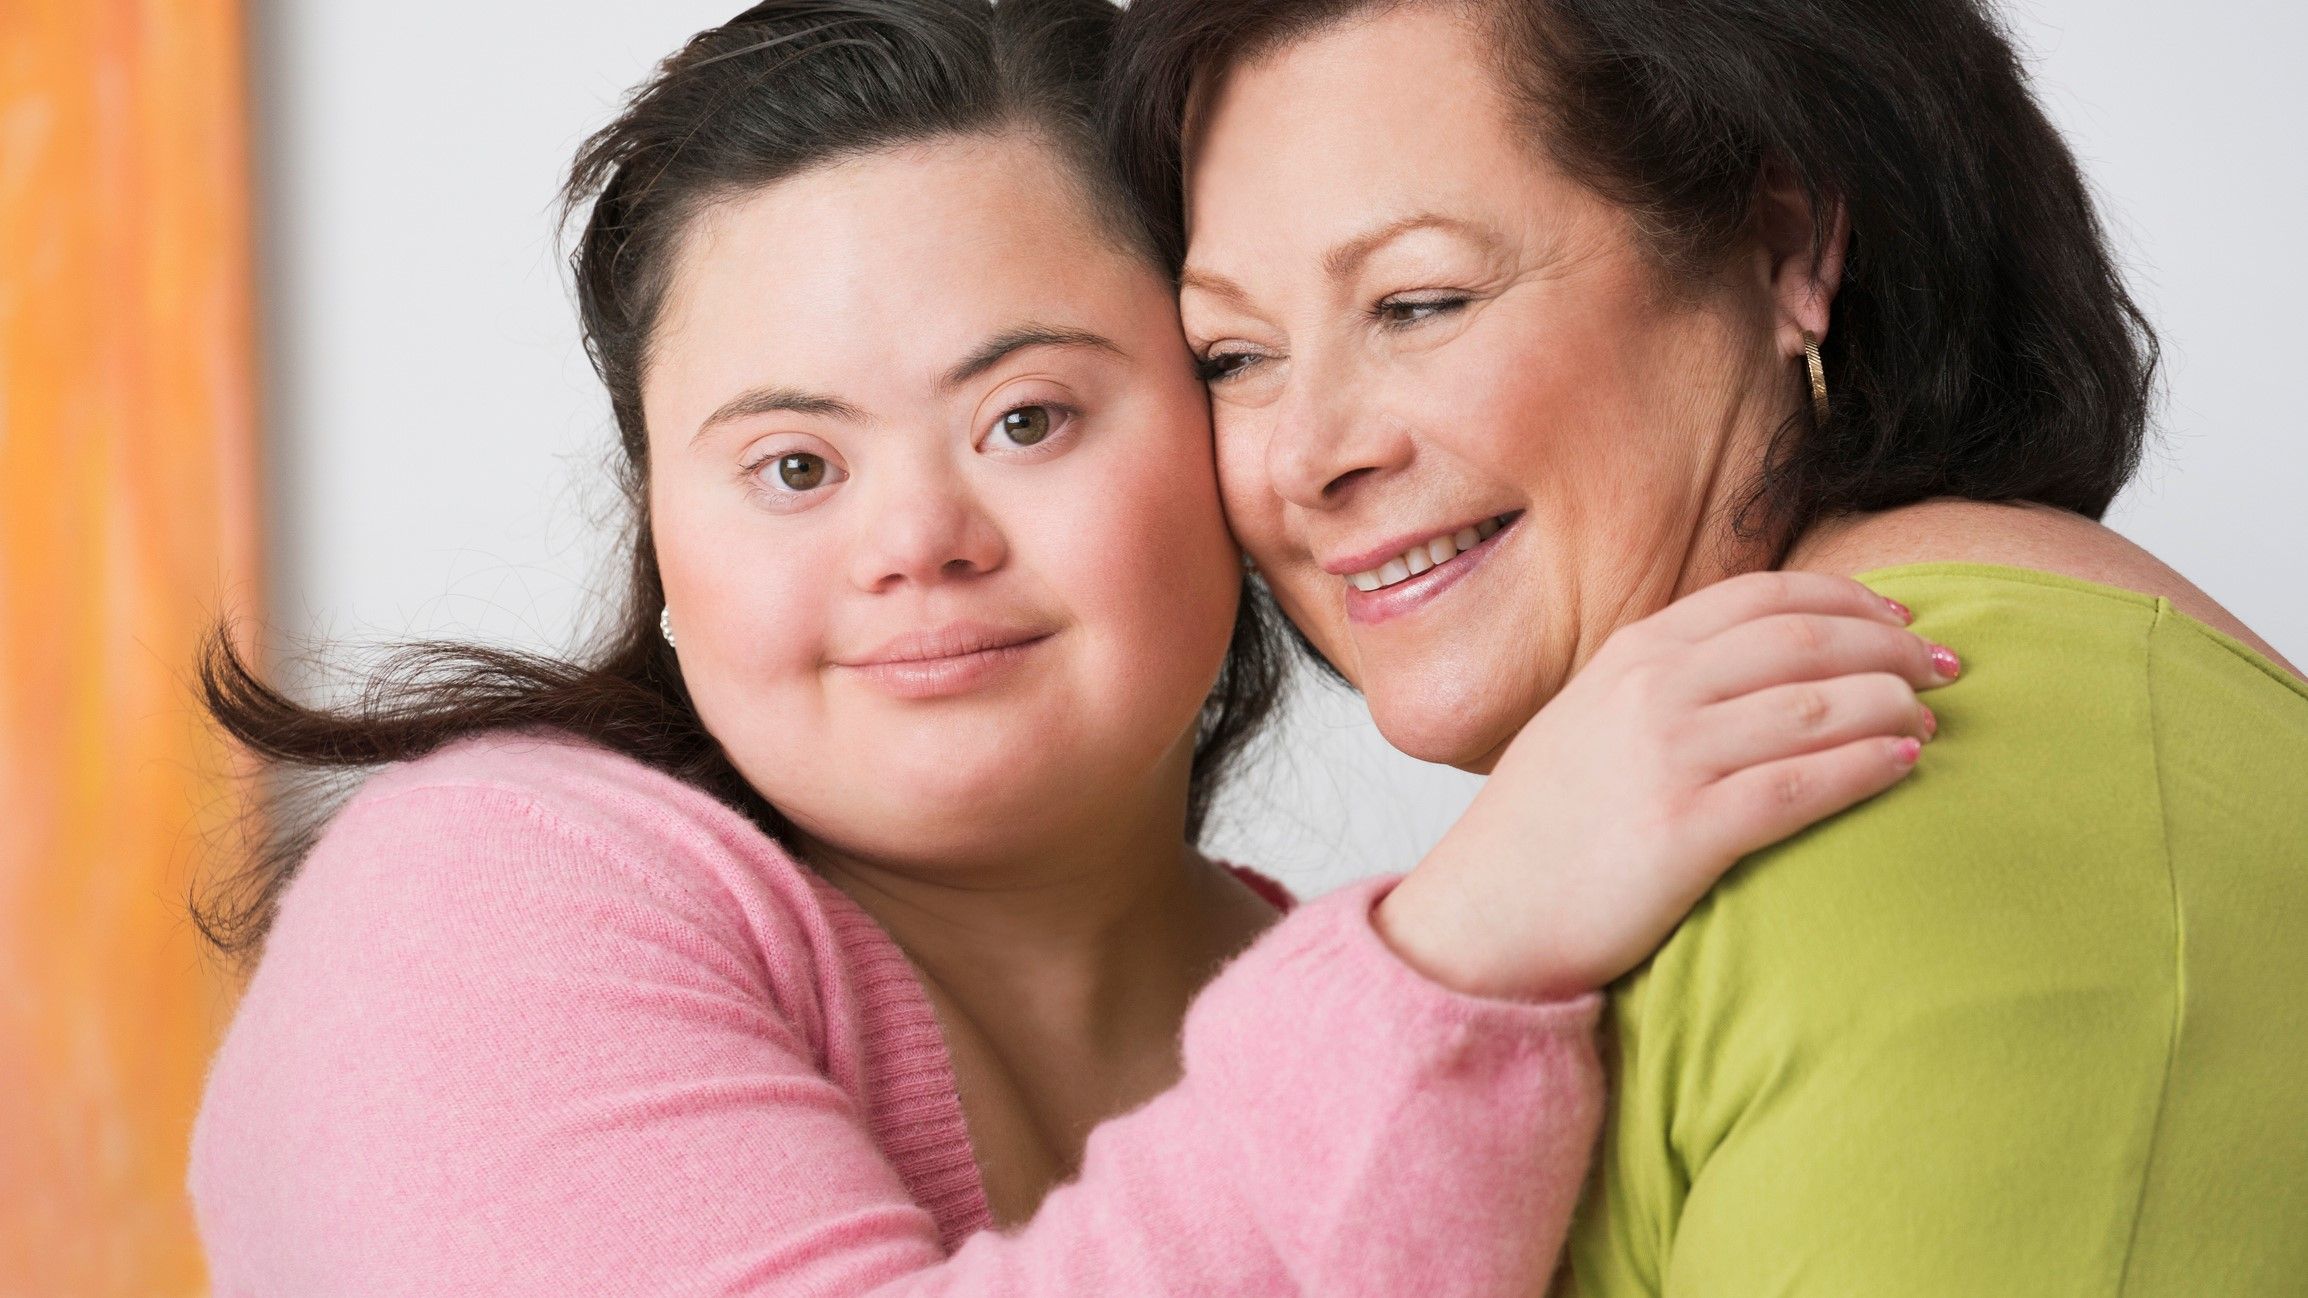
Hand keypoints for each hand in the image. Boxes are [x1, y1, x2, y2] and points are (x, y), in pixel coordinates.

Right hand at [1376, 571, 1956, 1000]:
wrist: (1481, 918)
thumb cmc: (1544, 830)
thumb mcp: (1590, 719)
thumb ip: (1663, 682)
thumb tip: (1763, 666)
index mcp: (1632, 655)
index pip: (1766, 596)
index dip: (1850, 600)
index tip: (1901, 620)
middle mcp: (1651, 691)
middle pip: (1806, 639)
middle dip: (1892, 647)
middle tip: (1944, 669)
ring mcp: (1666, 757)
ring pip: (1817, 704)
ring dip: (1892, 704)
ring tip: (1930, 722)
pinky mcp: (1685, 831)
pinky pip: (1802, 784)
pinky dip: (1867, 765)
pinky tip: (1905, 765)